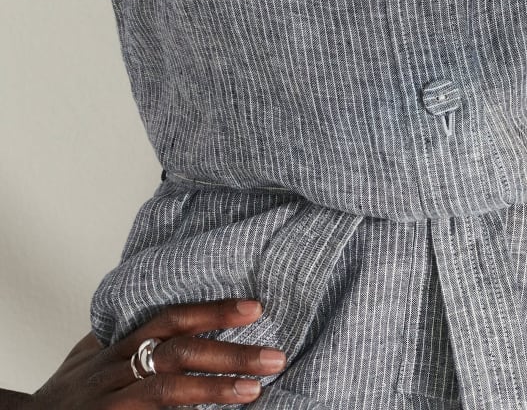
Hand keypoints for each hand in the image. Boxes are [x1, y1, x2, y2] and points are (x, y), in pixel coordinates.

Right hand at [30, 299, 286, 409]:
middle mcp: (116, 370)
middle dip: (230, 353)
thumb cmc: (68, 393)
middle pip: (178, 353)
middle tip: (275, 356)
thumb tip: (175, 312)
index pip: (171, 319)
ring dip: (215, 389)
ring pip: (168, 392)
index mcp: (119, 346)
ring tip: (255, 390)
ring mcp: (111, 402)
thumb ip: (128, 334)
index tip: (256, 308)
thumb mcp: (94, 355)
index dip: (214, 311)